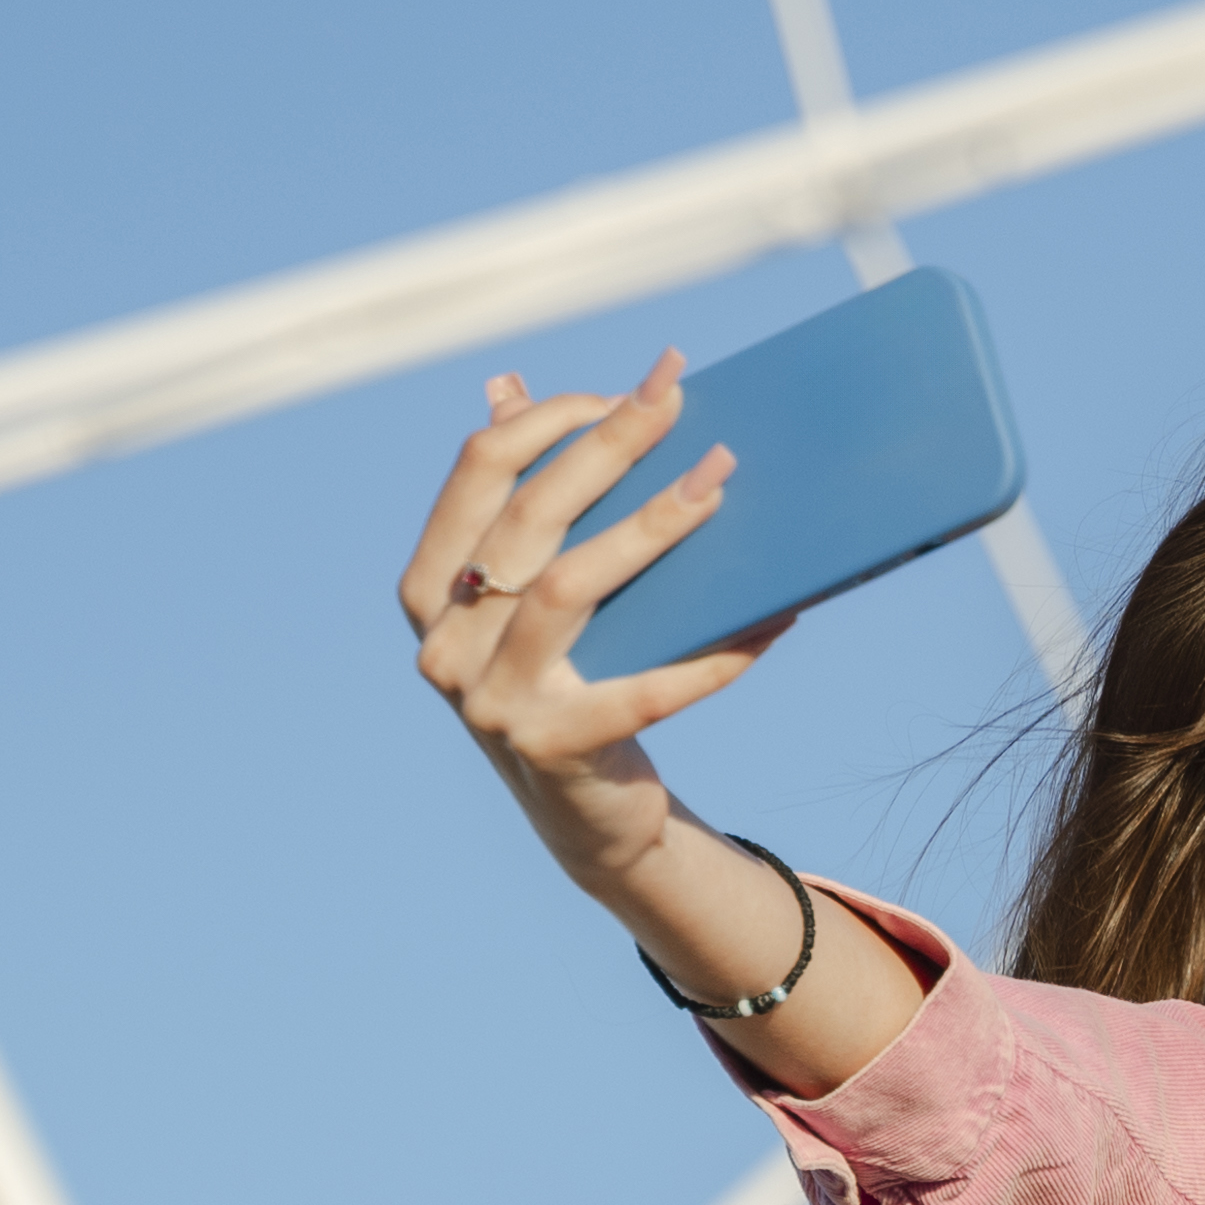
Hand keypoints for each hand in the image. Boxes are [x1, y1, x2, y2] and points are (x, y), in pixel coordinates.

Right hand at [398, 363, 759, 892]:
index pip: (480, 469)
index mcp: (432, 587)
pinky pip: (642, 689)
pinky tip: (771, 617)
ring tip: (718, 485)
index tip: (628, 390)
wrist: (589, 820)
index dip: (551, 418)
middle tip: (681, 404)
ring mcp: (490, 702)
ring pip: (571, 588)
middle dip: (610, 447)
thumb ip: (514, 499)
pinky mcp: (553, 750)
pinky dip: (711, 653)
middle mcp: (444, 644)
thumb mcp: (529, 596)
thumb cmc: (567, 680)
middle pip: (532, 517)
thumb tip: (506, 384)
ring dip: (650, 528)